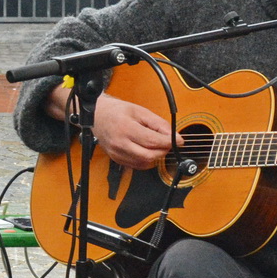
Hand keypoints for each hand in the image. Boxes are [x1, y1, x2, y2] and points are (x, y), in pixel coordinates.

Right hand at [46, 84, 173, 169]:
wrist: (97, 117)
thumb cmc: (118, 112)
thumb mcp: (140, 111)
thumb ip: (158, 124)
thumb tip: (174, 136)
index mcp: (125, 129)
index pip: (152, 141)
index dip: (169, 142)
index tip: (179, 140)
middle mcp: (120, 144)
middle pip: (149, 156)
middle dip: (163, 150)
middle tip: (168, 142)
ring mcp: (117, 154)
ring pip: (144, 163)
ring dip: (156, 156)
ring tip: (156, 145)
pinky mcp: (116, 160)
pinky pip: (137, 165)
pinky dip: (146, 160)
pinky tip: (147, 150)